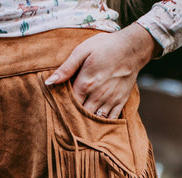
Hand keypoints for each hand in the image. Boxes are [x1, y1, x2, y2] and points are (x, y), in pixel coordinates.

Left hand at [45, 23, 161, 118]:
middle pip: (81, 115)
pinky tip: (97, 126)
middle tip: (66, 122)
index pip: (69, 104)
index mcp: (85, 84)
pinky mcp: (121, 101)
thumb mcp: (82, 51)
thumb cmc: (105, 46)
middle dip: (74, 119)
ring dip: (87, 123)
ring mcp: (110, 100)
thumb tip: (49, 82)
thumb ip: (66, 68)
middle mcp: (97, 95)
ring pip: (95, 120)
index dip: (63, 109)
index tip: (58, 110)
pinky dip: (104, 125)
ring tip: (80, 126)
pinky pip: (111, 119)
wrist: (132, 47)